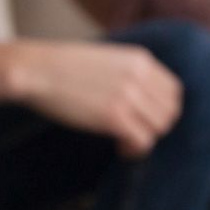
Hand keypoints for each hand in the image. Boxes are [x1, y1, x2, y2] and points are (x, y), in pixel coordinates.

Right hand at [7, 40, 182, 156]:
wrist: (36, 70)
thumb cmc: (62, 67)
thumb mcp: (106, 59)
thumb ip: (128, 73)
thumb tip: (141, 98)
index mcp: (140, 59)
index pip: (173, 90)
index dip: (161, 109)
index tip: (144, 119)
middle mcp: (140, 76)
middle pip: (170, 111)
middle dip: (155, 127)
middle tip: (134, 134)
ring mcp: (129, 96)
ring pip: (160, 128)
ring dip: (146, 139)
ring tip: (125, 143)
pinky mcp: (115, 117)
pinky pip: (144, 141)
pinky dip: (135, 149)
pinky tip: (120, 149)